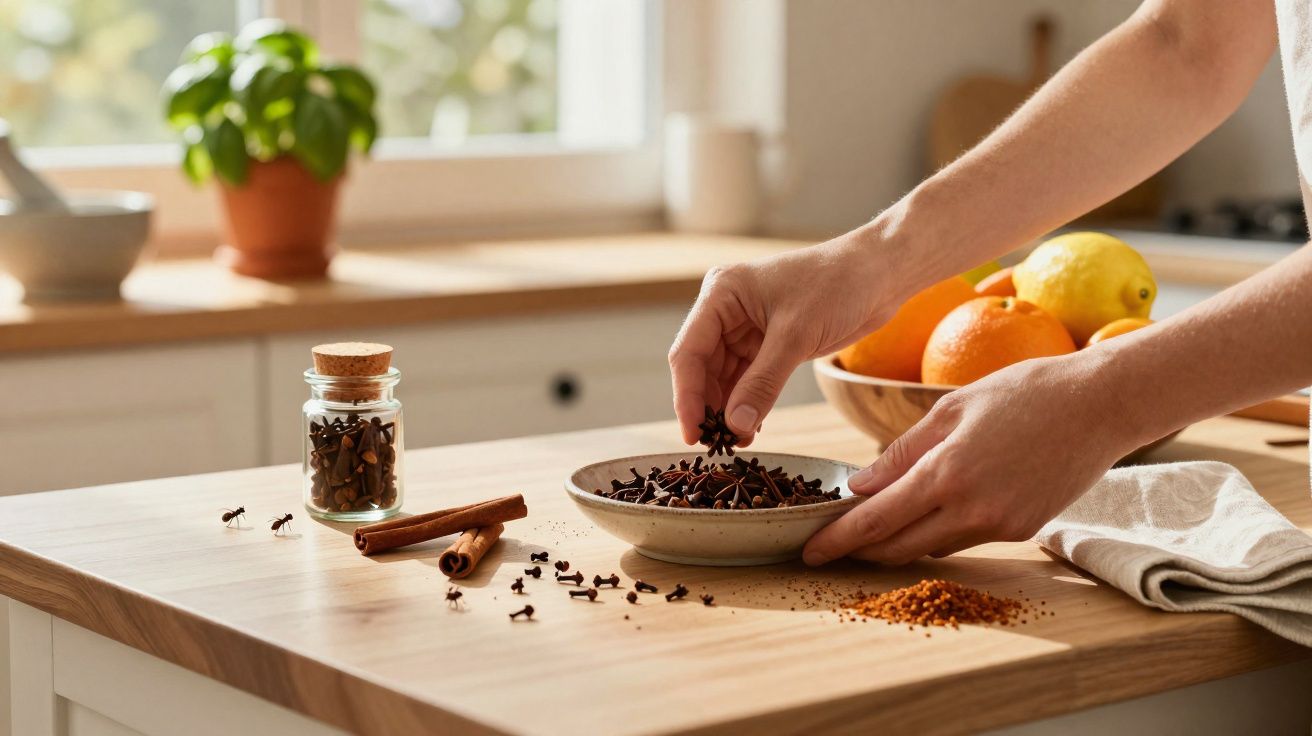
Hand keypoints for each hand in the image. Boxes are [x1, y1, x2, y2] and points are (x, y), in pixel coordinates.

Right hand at [668, 229, 909, 445]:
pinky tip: (751, 427)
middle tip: (716, 445)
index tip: (692, 435)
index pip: (688, 353)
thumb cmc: (838, 285)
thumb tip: (735, 426)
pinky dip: (747, 403)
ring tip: (737, 441)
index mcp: (721, 294)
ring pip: (723, 378)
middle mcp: (726, 310)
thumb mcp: (796, 335)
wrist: (880, 273)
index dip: (687, 397)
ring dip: (728, 410)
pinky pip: (747, 379)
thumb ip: (762, 383)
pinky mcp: (768, 343)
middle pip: (701, 368)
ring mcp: (746, 327)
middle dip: (708, 407)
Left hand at [803, 351, 1143, 564]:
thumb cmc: (1024, 392)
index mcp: (947, 474)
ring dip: (897, 542)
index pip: (877, 521)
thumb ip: (901, 453)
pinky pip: (964, 540)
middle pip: (899, 547)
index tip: (809, 551)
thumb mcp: (950, 409)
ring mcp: (1000, 525)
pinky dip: (936, 532)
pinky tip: (923, 515)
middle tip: (828, 546)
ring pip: (931, 547)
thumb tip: (859, 487)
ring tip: (867, 529)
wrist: (1100, 405)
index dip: (838, 540)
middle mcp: (972, 509)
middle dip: (859, 549)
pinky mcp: (1021, 531)